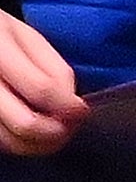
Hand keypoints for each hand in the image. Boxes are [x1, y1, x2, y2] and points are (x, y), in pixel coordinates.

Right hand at [0, 8, 80, 154]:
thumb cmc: (0, 37)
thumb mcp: (28, 39)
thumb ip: (54, 69)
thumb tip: (73, 105)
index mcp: (0, 54)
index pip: (41, 90)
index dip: (69, 106)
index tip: (82, 110)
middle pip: (25, 123)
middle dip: (58, 132)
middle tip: (70, 126)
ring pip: (12, 141)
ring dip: (42, 144)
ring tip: (56, 131)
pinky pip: (2, 142)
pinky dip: (22, 143)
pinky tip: (34, 132)